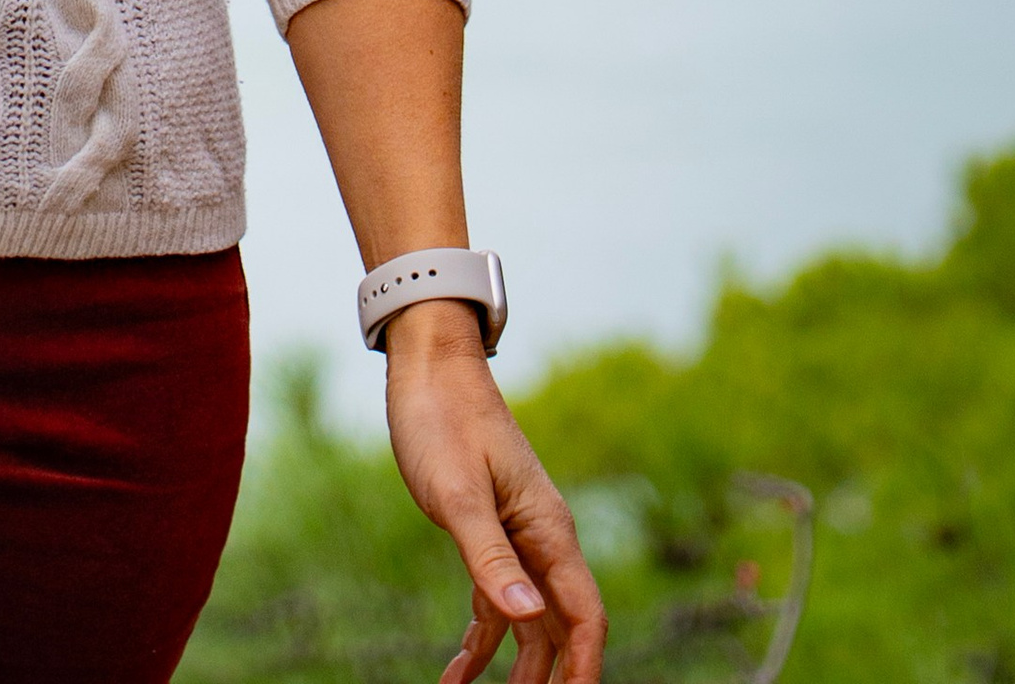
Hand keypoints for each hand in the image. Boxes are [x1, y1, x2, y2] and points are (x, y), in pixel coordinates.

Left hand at [384, 304, 605, 683]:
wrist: (428, 363)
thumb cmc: (443, 418)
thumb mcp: (458, 492)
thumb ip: (490, 555)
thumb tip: (526, 616)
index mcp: (548, 529)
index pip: (585, 615)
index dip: (585, 669)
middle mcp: (541, 538)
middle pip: (562, 628)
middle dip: (550, 679)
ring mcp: (516, 536)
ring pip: (529, 621)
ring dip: (513, 668)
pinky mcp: (486, 531)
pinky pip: (495, 600)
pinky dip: (481, 640)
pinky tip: (458, 671)